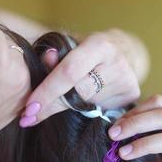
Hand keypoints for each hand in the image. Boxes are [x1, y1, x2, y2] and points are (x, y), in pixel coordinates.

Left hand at [19, 29, 140, 126]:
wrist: (125, 50)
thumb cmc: (90, 48)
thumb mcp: (73, 44)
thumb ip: (58, 53)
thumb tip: (46, 59)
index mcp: (99, 45)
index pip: (70, 71)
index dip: (47, 91)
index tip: (29, 107)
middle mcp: (116, 63)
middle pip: (79, 94)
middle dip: (51, 106)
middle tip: (28, 117)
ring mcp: (127, 81)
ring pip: (87, 105)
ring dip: (67, 107)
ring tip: (61, 99)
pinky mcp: (132, 95)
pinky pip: (100, 110)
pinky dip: (85, 109)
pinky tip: (84, 100)